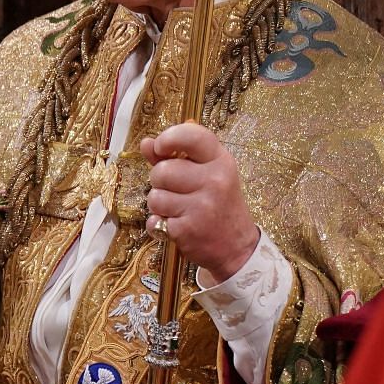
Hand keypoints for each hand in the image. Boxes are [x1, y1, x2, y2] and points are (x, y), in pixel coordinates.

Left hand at [141, 122, 259, 285]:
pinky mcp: (188, 229)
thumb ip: (175, 157)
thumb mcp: (207, 174)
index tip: (160, 147)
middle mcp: (214, 181)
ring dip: (159, 205)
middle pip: (162, 170)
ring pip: (155, 197)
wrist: (237, 247)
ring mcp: (202, 206)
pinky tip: (176, 225)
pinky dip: (159, 225)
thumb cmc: (219, 204)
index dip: (168, 138)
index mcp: (221, 161)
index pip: (191, 136)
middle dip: (159, 181)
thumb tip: (146, 143)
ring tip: (177, 210)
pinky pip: (154, 220)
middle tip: (175, 190)